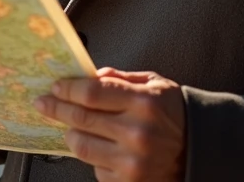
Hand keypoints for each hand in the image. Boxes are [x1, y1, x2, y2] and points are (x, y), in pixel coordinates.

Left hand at [35, 68, 185, 181]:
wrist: (199, 151)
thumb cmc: (174, 114)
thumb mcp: (155, 84)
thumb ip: (121, 79)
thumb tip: (89, 76)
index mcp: (144, 102)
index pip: (92, 93)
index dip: (68, 89)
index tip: (55, 87)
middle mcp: (137, 133)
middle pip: (81, 118)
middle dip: (57, 108)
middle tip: (43, 103)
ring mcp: (132, 161)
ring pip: (82, 145)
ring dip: (71, 133)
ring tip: (71, 126)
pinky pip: (95, 168)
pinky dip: (92, 157)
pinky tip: (101, 147)